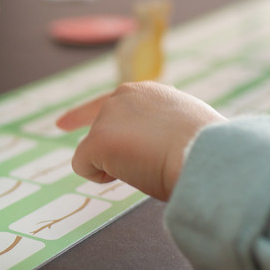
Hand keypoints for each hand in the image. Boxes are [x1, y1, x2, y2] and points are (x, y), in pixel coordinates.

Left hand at [56, 81, 224, 200]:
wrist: (208, 154)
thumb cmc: (205, 149)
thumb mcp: (183, 128)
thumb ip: (160, 129)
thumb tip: (154, 147)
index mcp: (147, 92)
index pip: (110, 102)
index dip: (82, 116)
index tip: (61, 124)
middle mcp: (122, 97)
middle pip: (101, 133)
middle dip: (112, 152)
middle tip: (144, 163)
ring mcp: (108, 118)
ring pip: (96, 152)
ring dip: (118, 166)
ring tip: (153, 165)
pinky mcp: (97, 141)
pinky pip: (84, 167)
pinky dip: (100, 177)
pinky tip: (131, 174)